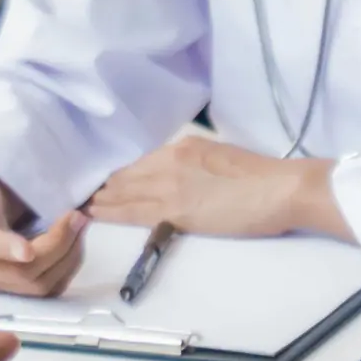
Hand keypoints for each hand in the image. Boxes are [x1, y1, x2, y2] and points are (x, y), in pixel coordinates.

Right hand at [0, 152, 86, 295]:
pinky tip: (74, 241)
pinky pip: (47, 288)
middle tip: (77, 216)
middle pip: (18, 273)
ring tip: (80, 223)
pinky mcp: (12, 287)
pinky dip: (67, 266)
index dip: (3, 249)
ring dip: (66, 256)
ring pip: (37, 284)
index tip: (27, 250)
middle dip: (54, 247)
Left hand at [87, 136, 340, 237]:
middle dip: (102, 185)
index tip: (102, 180)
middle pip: (125, 175)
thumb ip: (195, 166)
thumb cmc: (262, 178)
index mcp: (183, 146)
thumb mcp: (221, 158)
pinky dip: (109, 212)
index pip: (140, 161)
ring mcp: (169, 184)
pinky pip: (131, 211)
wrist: (282, 190)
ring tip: (79, 205)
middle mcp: (170, 160)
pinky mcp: (174, 210)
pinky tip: (93, 214)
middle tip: (79, 193)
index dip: (118, 173)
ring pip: (122, 192)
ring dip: (100, 199)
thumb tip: (182, 180)